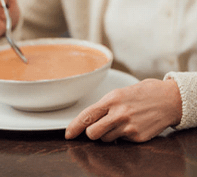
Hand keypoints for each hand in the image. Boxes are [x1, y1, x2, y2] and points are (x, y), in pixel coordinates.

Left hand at [65, 78, 181, 141]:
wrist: (168, 99)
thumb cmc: (143, 93)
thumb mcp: (120, 93)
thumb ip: (105, 106)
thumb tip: (91, 119)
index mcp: (112, 99)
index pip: (86, 116)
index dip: (74, 126)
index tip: (68, 134)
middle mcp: (118, 114)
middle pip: (92, 133)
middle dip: (91, 133)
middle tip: (97, 128)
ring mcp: (128, 127)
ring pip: (106, 139)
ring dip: (108, 134)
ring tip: (120, 123)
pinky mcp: (137, 137)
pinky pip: (121, 141)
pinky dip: (122, 136)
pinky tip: (131, 126)